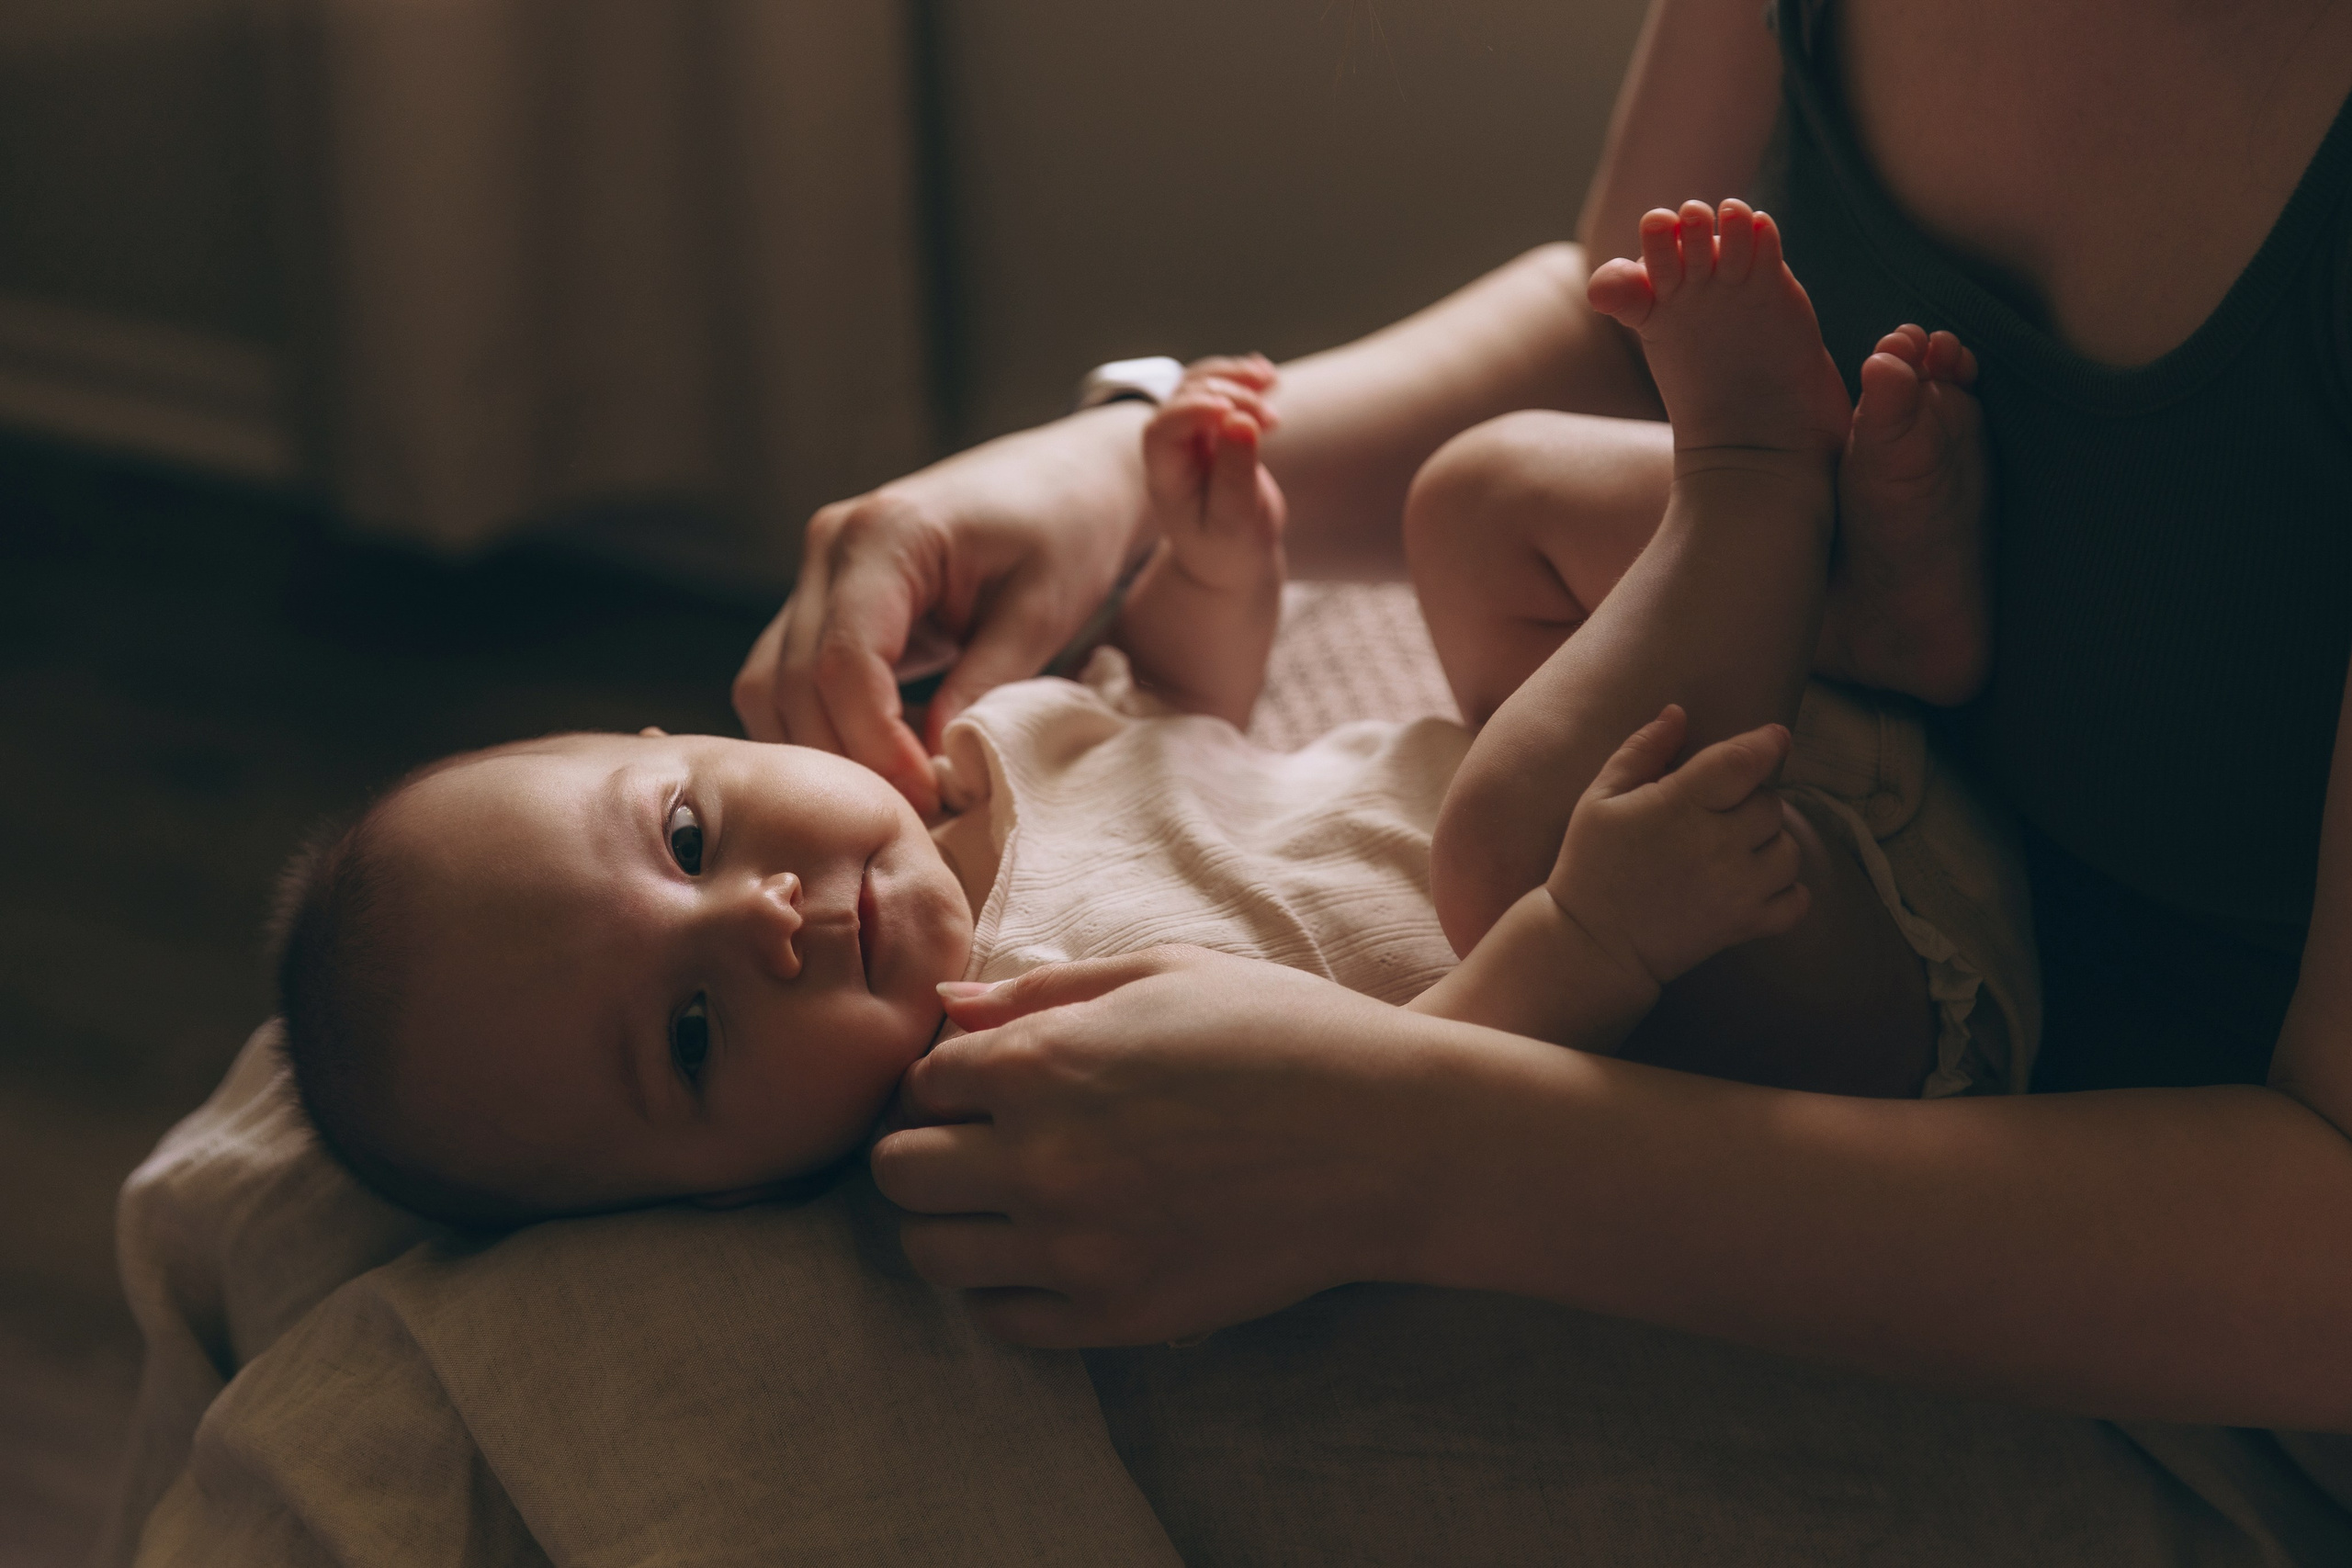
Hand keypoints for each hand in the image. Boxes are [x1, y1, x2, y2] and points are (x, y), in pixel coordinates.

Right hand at [733, 404, 1153, 815]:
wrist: (1065, 478)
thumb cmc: (1068, 530)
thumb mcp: (1043, 611)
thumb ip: (984, 684)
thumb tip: (935, 765)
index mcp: (886, 534)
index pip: (844, 663)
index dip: (876, 745)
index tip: (927, 797)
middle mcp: (830, 545)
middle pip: (792, 682)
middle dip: (846, 760)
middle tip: (914, 815)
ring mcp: (817, 569)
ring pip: (771, 686)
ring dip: (822, 750)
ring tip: (899, 791)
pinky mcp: (824, 597)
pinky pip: (789, 678)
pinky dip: (822, 727)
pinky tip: (886, 755)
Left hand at [870, 947, 1429, 1345]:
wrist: (1392, 1140)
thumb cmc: (1285, 1034)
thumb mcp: (1164, 972)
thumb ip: (1043, 989)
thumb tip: (950, 1009)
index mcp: (1041, 1064)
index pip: (919, 1082)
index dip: (943, 1077)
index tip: (981, 1083)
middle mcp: (1038, 1162)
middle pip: (900, 1174)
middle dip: (925, 1149)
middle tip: (975, 1143)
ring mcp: (1074, 1251)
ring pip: (933, 1256)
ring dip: (951, 1222)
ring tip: (1003, 1201)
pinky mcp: (1116, 1317)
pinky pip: (1002, 1320)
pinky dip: (1005, 1288)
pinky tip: (1047, 1252)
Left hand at [1143, 355, 1287, 592]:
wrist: (1231, 562)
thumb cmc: (1230, 550)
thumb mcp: (1236, 521)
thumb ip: (1236, 473)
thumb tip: (1240, 420)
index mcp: (1165, 477)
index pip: (1163, 429)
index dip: (1193, 411)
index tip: (1232, 412)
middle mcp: (1171, 449)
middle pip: (1184, 398)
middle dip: (1230, 396)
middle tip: (1272, 421)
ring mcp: (1190, 435)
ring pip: (1201, 384)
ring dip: (1235, 377)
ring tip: (1271, 380)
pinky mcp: (1213, 429)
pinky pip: (1220, 390)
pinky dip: (1243, 379)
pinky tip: (1268, 376)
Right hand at [1550, 705, 1809, 989]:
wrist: (1591, 945)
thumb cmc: (1591, 865)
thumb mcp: (1599, 798)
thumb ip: (1642, 750)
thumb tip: (1679, 712)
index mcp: (1680, 806)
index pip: (1745, 761)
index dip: (1767, 743)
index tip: (1774, 738)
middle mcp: (1718, 845)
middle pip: (1771, 804)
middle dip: (1752, 799)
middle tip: (1719, 811)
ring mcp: (1736, 889)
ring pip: (1788, 849)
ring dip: (1769, 842)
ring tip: (1734, 846)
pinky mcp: (1744, 926)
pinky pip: (1797, 901)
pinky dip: (1787, 890)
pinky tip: (1756, 882)